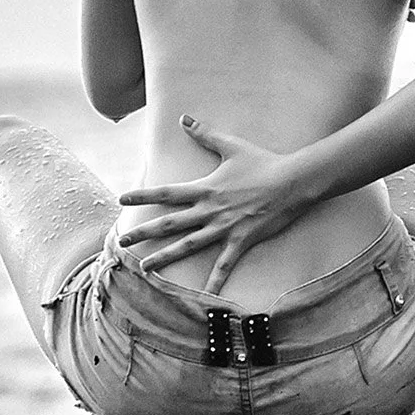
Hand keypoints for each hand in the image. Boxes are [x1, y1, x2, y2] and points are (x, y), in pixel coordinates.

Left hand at [115, 115, 312, 296]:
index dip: (143, 195)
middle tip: (122, 240)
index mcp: (205, 188)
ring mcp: (224, 227)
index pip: (167, 192)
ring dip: (165, 258)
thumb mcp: (232, 146)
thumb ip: (206, 134)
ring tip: (145, 269)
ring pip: (188, 245)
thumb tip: (184, 118)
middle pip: (169, 223)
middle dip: (143, 232)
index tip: (122, 199)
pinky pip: (224, 264)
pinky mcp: (241, 240)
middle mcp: (210, 210)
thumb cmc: (263, 162)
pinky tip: (204, 296)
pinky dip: (214, 281)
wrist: (292, 181)